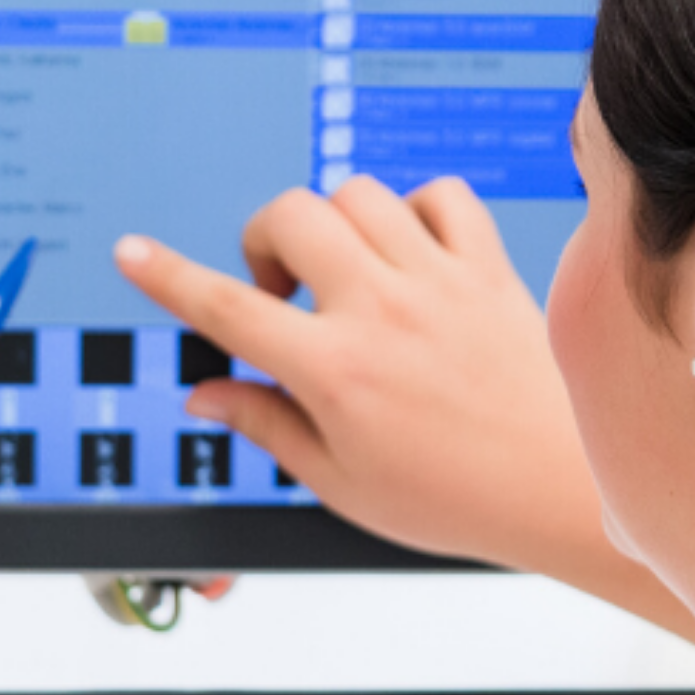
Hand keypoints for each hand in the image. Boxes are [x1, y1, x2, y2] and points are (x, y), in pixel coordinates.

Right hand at [112, 177, 600, 572]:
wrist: (563, 490)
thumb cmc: (454, 499)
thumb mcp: (341, 481)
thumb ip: (266, 425)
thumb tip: (203, 393)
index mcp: (333, 371)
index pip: (227, 308)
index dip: (166, 277)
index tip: (131, 253)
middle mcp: (381, 311)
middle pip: (288, 217)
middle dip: (263, 244)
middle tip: (282, 295)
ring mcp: (438, 280)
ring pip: (356, 194)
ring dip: (333, 225)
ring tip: (347, 277)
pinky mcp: (487, 267)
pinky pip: (440, 195)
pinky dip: (414, 211)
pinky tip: (411, 256)